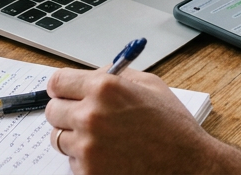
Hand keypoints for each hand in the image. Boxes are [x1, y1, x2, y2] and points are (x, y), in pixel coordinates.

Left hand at [45, 68, 240, 174]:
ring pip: (59, 138)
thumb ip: (116, 75)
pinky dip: (85, 161)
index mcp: (105, 88)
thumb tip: (91, 74)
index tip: (63, 92)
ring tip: (103, 139)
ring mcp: (88, 146)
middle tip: (84, 117)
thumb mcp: (150, 85)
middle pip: (53, 111)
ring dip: (75, 138)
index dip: (61, 87)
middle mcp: (91, 115)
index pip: (57, 81)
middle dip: (66, 112)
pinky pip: (71, 162)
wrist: (188, 165)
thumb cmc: (173, 127)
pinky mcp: (88, 172)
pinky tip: (110, 157)